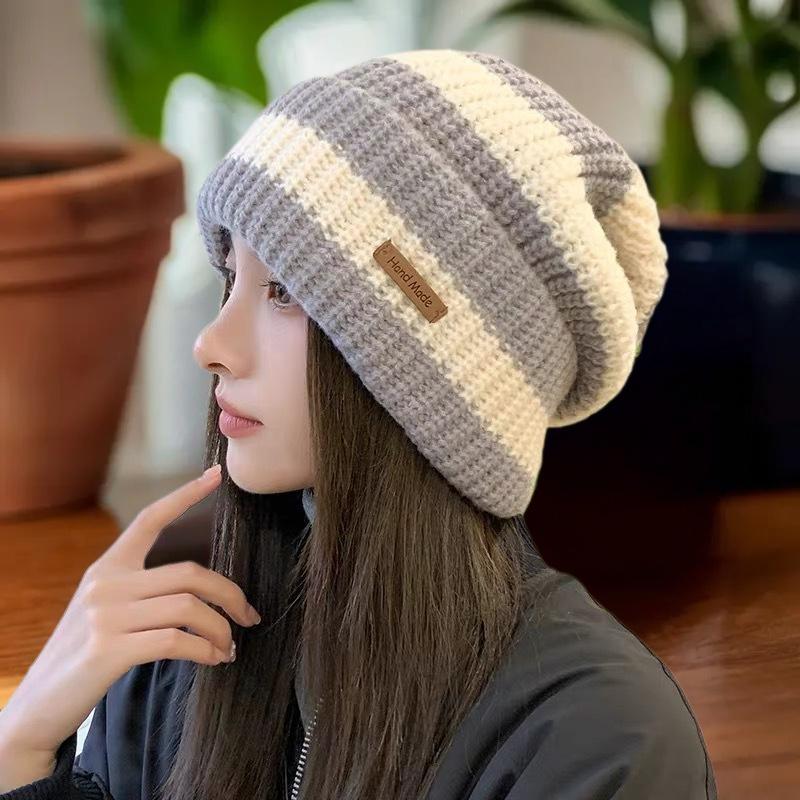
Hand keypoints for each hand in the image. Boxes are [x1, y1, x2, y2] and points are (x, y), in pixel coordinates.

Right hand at [0, 464, 260, 761]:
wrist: (37, 708)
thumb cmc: (82, 658)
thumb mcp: (104, 612)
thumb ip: (141, 592)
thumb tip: (203, 595)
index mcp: (107, 567)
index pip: (150, 519)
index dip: (186, 495)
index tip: (216, 475)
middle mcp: (106, 584)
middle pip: (191, 574)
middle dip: (231, 596)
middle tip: (250, 618)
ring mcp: (106, 616)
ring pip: (189, 608)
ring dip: (221, 630)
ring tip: (229, 648)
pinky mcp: (108, 650)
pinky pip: (176, 641)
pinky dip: (205, 651)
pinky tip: (214, 660)